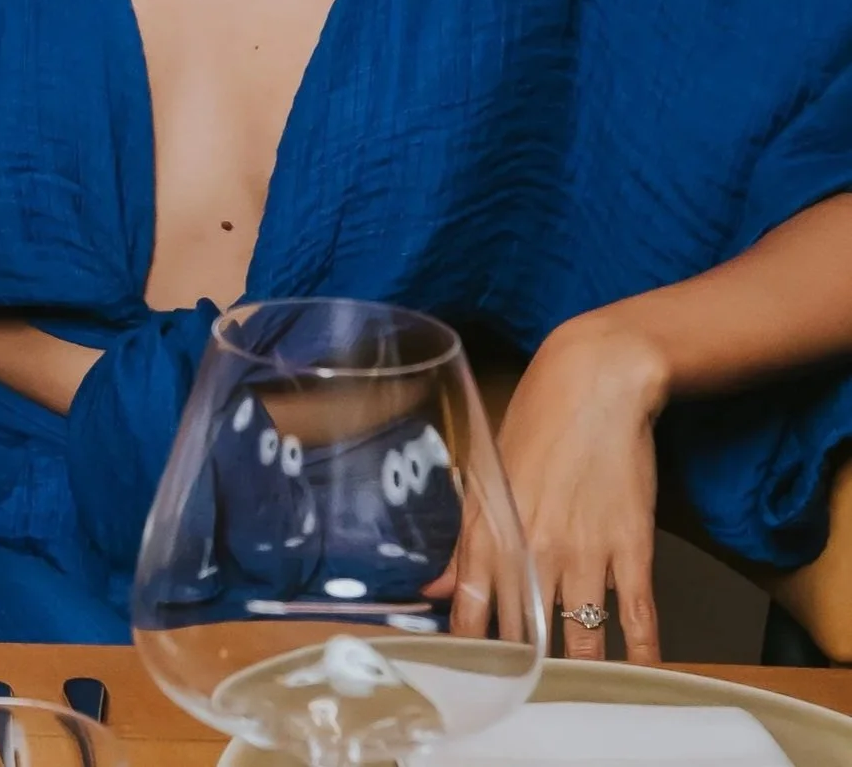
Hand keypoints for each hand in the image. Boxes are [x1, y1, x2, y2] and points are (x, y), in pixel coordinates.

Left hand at [436, 314, 669, 660]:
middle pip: (525, 631)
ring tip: (573, 694)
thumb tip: (438, 586)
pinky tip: (639, 674)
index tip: (467, 674)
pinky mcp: (632, 549)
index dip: (468, 648)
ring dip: (578, 669)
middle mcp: (534, 549)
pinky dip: (641, 652)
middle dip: (522, 669)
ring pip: (581, 634)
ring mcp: (586, 552)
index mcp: (491, 529)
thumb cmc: (536, 422)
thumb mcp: (487, 474)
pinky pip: (638, 616)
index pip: (471, 607)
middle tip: (523, 693)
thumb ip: (465, 538)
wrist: (596, 385)